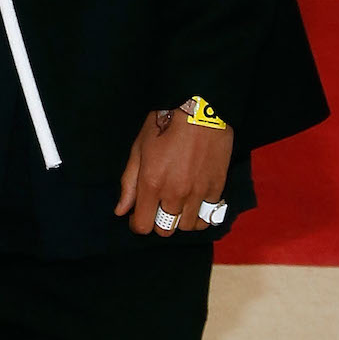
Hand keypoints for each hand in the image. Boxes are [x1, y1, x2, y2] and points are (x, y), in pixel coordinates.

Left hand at [115, 105, 232, 235]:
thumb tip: (121, 210)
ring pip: (187, 227)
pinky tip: (194, 202)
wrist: (200, 110)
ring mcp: (198, 193)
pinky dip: (199, 214)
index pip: (143, 226)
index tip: (137, 215)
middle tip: (158, 206)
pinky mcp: (217, 189)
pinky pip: (207, 217)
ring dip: (179, 219)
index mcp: (152, 184)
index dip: (136, 223)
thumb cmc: (165, 124)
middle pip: (165, 230)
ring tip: (177, 204)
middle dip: (158, 222)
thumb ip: (130, 183)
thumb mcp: (139, 149)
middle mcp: (175, 194)